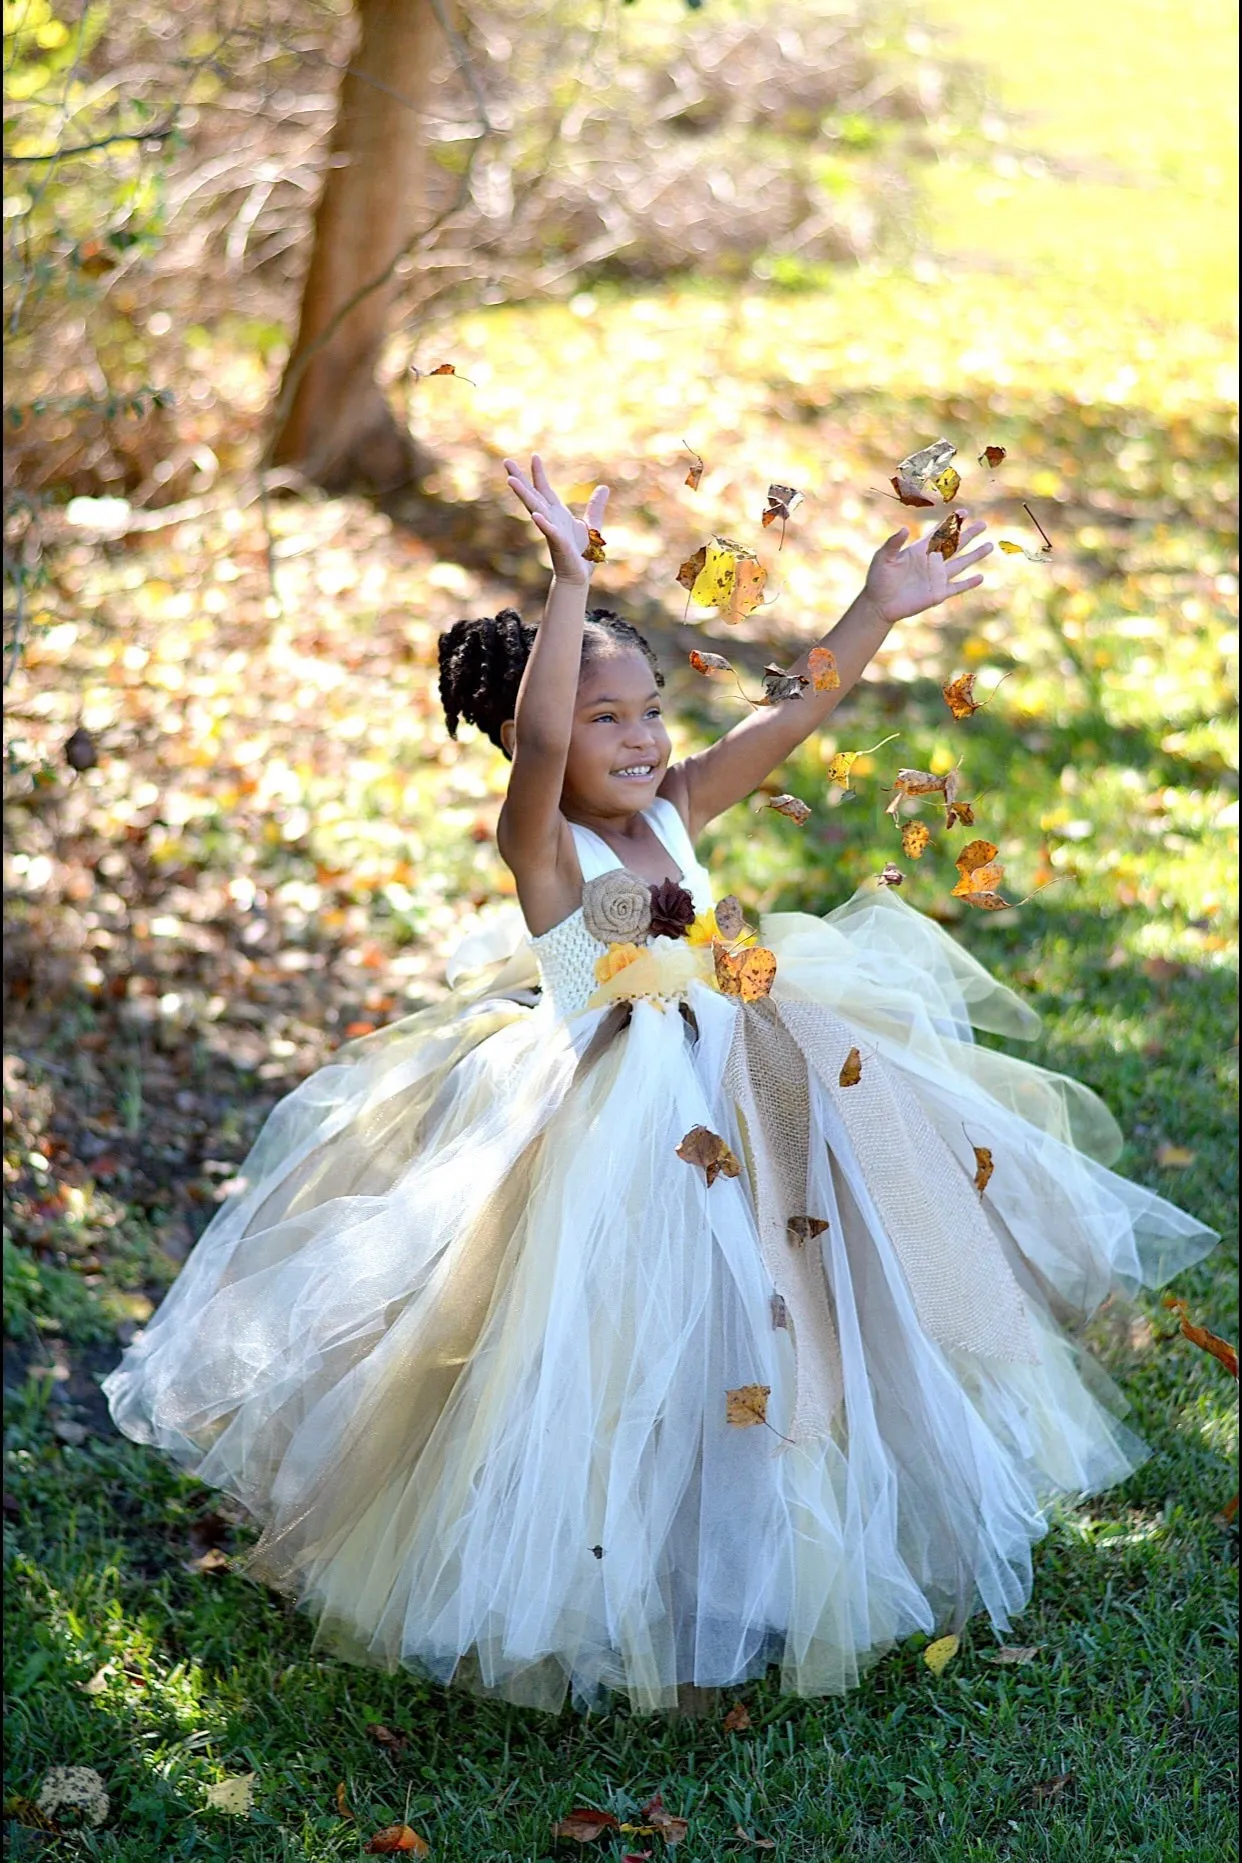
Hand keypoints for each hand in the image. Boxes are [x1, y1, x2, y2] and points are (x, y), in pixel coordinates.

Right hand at [504, 454, 609, 585]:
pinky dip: (543, 523)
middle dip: (519, 479)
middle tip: (506, 462)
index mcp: (557, 514)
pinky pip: (550, 532)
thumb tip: (604, 487)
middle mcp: (551, 519)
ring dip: (524, 495)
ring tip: (511, 481)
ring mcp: (552, 531)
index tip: (534, 456)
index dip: (539, 474)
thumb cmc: (583, 554)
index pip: (544, 489)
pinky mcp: (559, 544)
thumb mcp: (593, 525)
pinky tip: (536, 515)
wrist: (580, 577)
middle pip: (532, 495)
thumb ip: (595, 506)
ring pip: (535, 509)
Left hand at [862, 514, 991, 624]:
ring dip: (975, 555)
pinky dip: (968, 583)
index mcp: (920, 549)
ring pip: (961, 563)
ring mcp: (937, 577)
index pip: (939, 533)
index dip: (952, 523)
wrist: (879, 603)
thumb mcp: (883, 557)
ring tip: (989, 546)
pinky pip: (957, 587)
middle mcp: (932, 561)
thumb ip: (893, 543)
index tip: (964, 513)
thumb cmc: (879, 578)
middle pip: (955, 545)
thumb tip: (905, 529)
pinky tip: (981, 577)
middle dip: (969, 535)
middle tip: (983, 524)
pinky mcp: (938, 593)